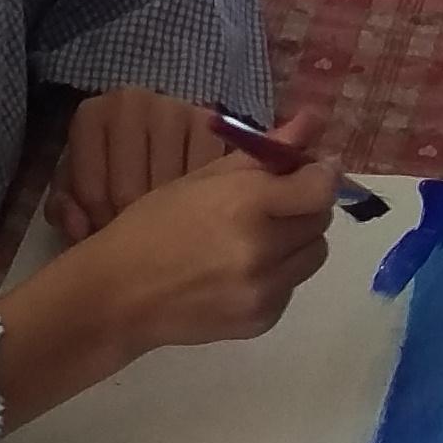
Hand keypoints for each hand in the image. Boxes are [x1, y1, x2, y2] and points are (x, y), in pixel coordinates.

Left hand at [49, 85, 222, 241]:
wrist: (153, 130)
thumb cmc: (109, 163)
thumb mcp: (78, 183)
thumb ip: (67, 208)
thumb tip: (80, 229)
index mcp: (92, 116)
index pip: (92, 193)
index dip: (99, 224)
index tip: (108, 229)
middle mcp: (131, 103)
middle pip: (129, 193)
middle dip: (132, 224)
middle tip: (137, 233)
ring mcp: (173, 108)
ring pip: (168, 190)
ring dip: (167, 217)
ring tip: (163, 220)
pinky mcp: (208, 122)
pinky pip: (204, 177)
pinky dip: (197, 200)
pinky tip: (189, 205)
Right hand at [94, 146, 341, 349]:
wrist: (121, 294)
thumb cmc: (155, 224)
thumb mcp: (202, 177)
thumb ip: (264, 152)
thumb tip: (312, 122)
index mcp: (245, 203)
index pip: (320, 188)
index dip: (321, 174)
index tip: (308, 169)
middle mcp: (263, 249)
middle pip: (321, 220)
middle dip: (305, 204)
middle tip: (275, 201)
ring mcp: (265, 291)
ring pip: (314, 255)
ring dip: (297, 240)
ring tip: (257, 236)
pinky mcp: (263, 320)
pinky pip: (292, 286)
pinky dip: (279, 273)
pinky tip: (241, 269)